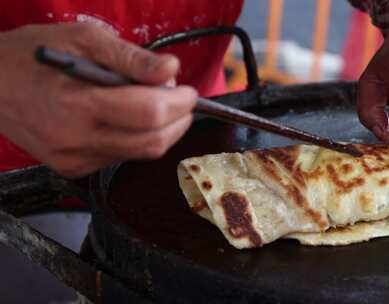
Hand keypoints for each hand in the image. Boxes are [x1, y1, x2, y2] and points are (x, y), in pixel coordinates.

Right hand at [0, 23, 196, 177]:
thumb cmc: (31, 55)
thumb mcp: (82, 38)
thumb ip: (131, 57)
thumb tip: (171, 70)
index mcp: (77, 104)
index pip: (149, 114)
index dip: (180, 103)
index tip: (188, 90)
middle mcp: (76, 140)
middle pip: (152, 142)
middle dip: (180, 120)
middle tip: (180, 97)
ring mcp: (74, 159)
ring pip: (141, 153)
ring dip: (163, 130)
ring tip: (155, 102)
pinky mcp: (73, 168)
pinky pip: (121, 156)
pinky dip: (137, 138)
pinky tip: (127, 117)